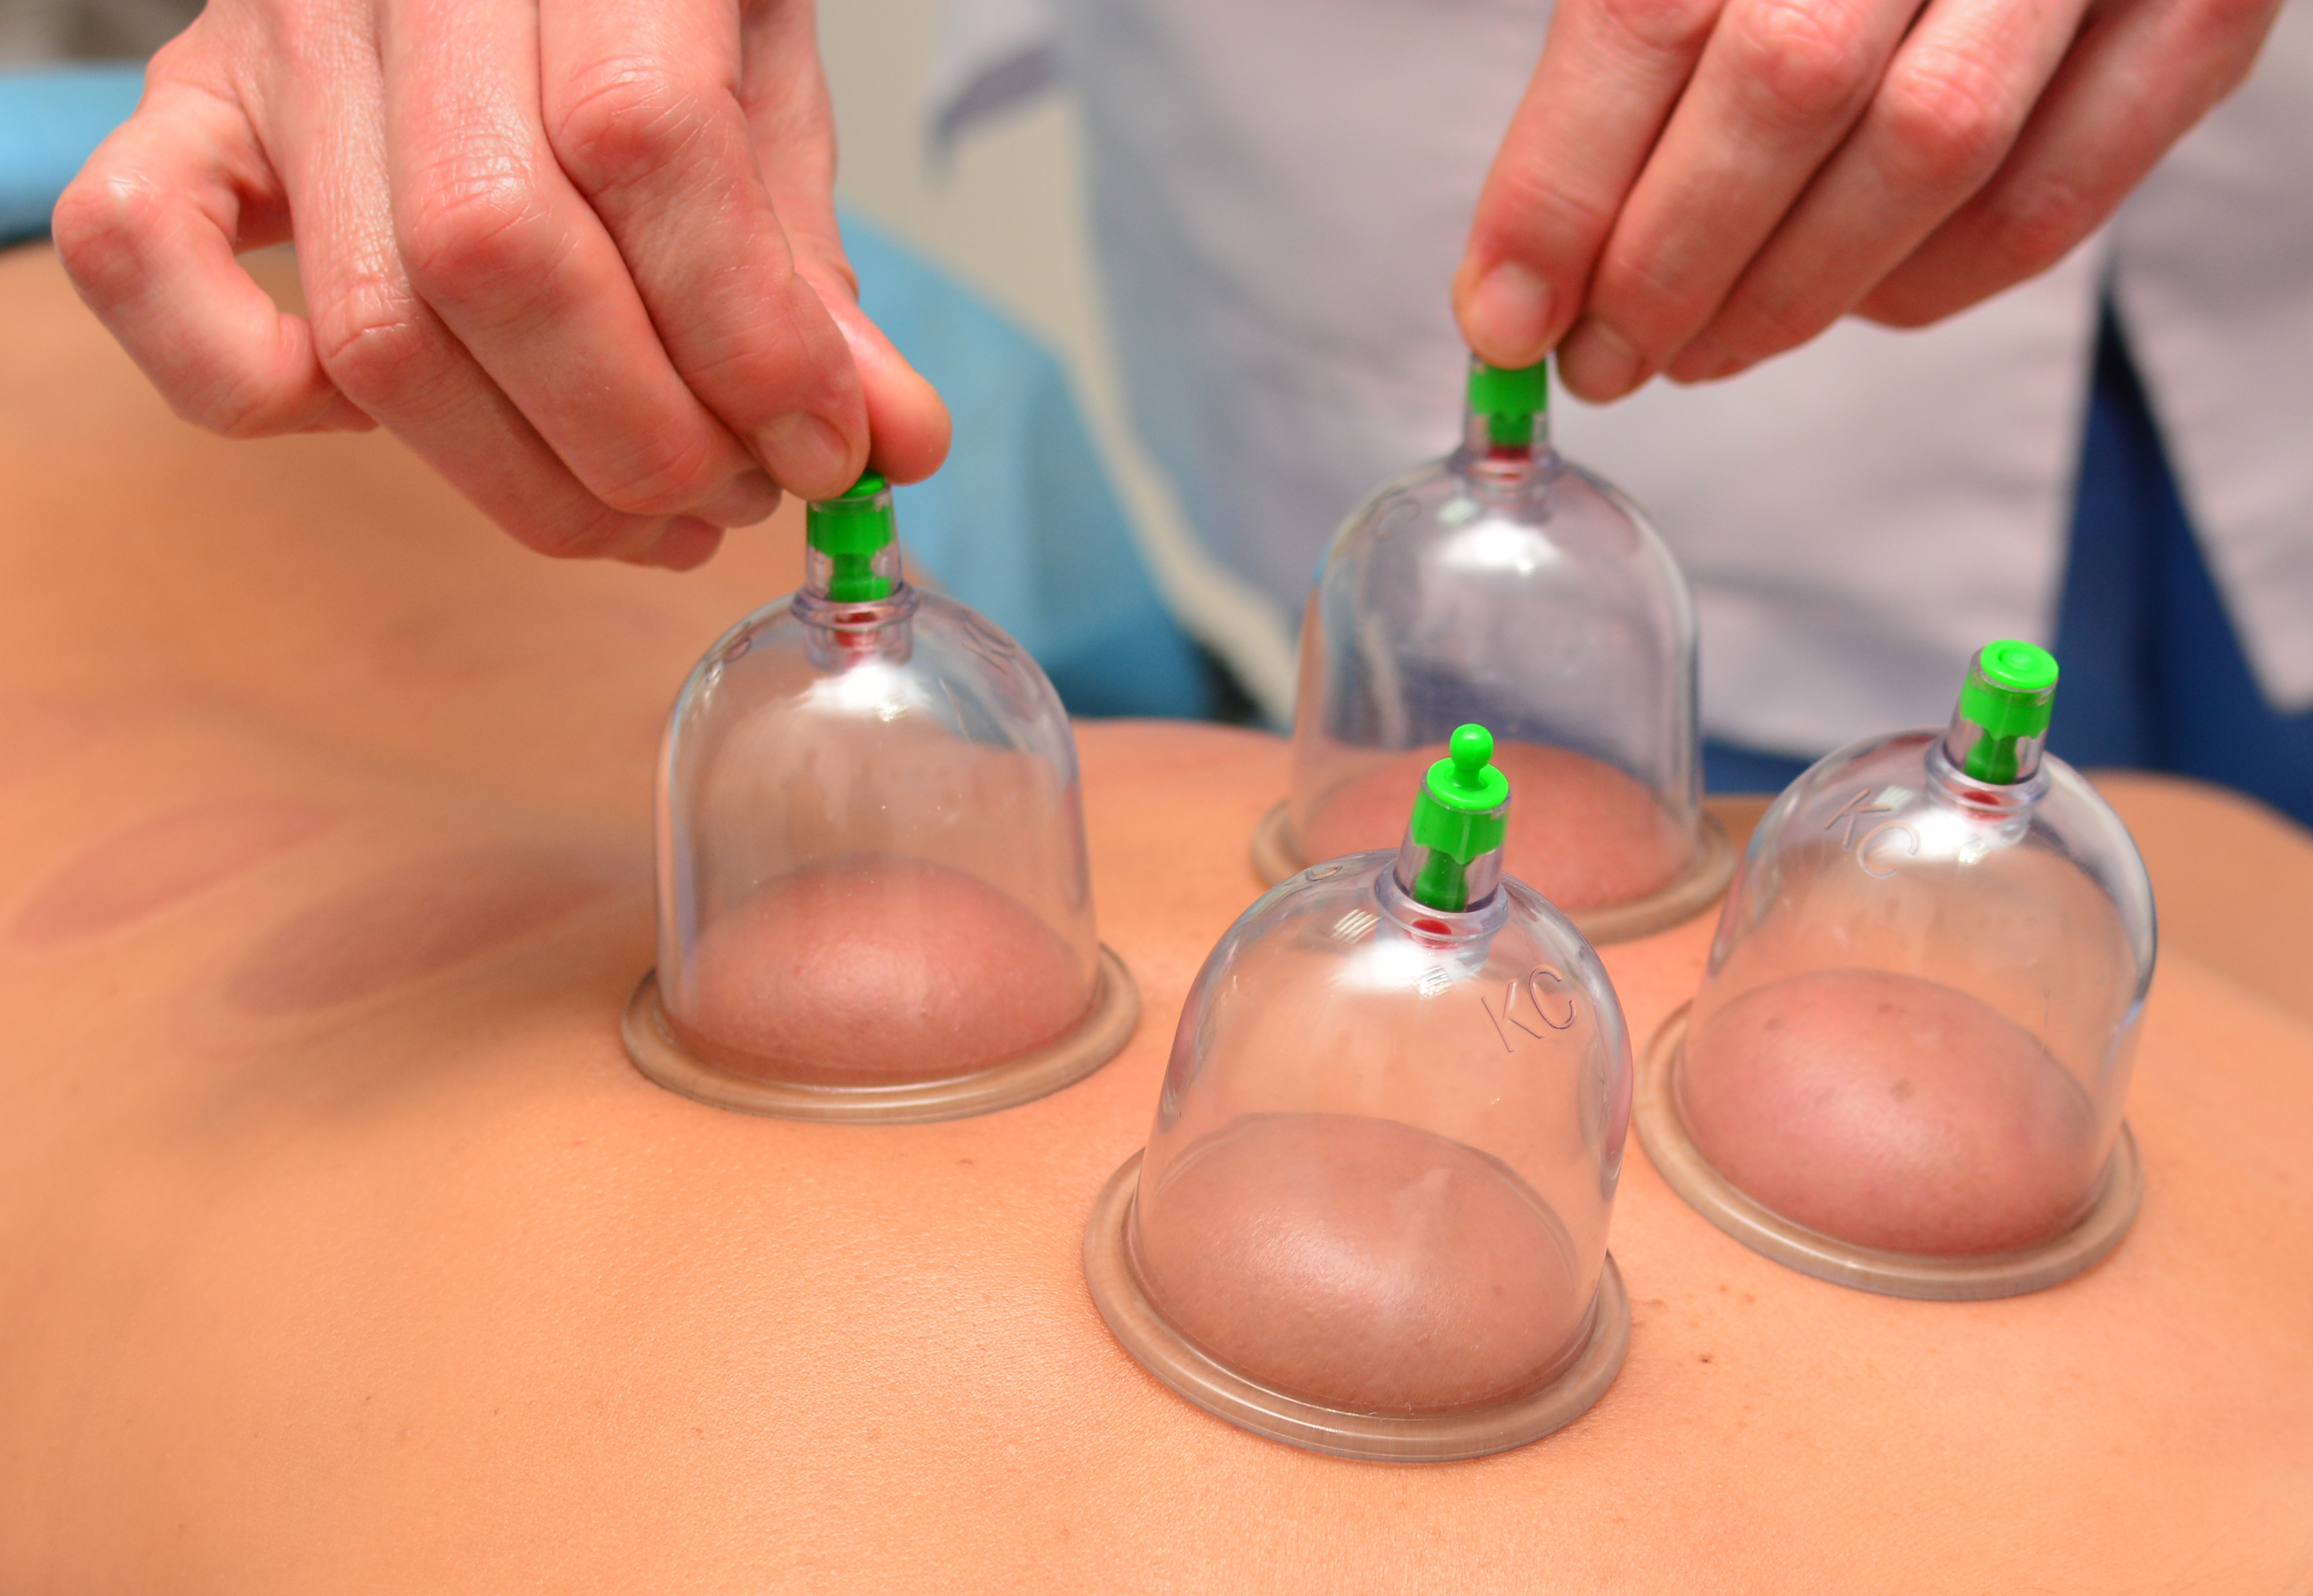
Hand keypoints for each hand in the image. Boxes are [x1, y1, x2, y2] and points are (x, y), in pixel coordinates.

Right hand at [53, 0, 949, 568]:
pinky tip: (408, 427)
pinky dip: (243, 384)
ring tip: (650, 508)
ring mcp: (270, 43)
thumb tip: (892, 443)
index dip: (747, 335)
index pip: (644, 142)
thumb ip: (808, 261)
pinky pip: (142, 262)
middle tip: (734, 493)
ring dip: (528, 477)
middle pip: (494, 257)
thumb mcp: (760, 83)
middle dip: (642, 437)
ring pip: (373, 323)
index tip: (831, 451)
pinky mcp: (187, 111)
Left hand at [1453, 0, 2284, 401]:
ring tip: (1694, 351)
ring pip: (1926, 155)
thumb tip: (1525, 269)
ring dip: (1783, 296)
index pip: (1649, 11)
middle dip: (1667, 263)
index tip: (1504, 312)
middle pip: (1785, 86)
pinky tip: (1841, 305)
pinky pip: (2048, 204)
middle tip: (1602, 358)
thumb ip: (1638, 44)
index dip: (1563, 185)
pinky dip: (1920, 287)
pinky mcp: (2201, 16)